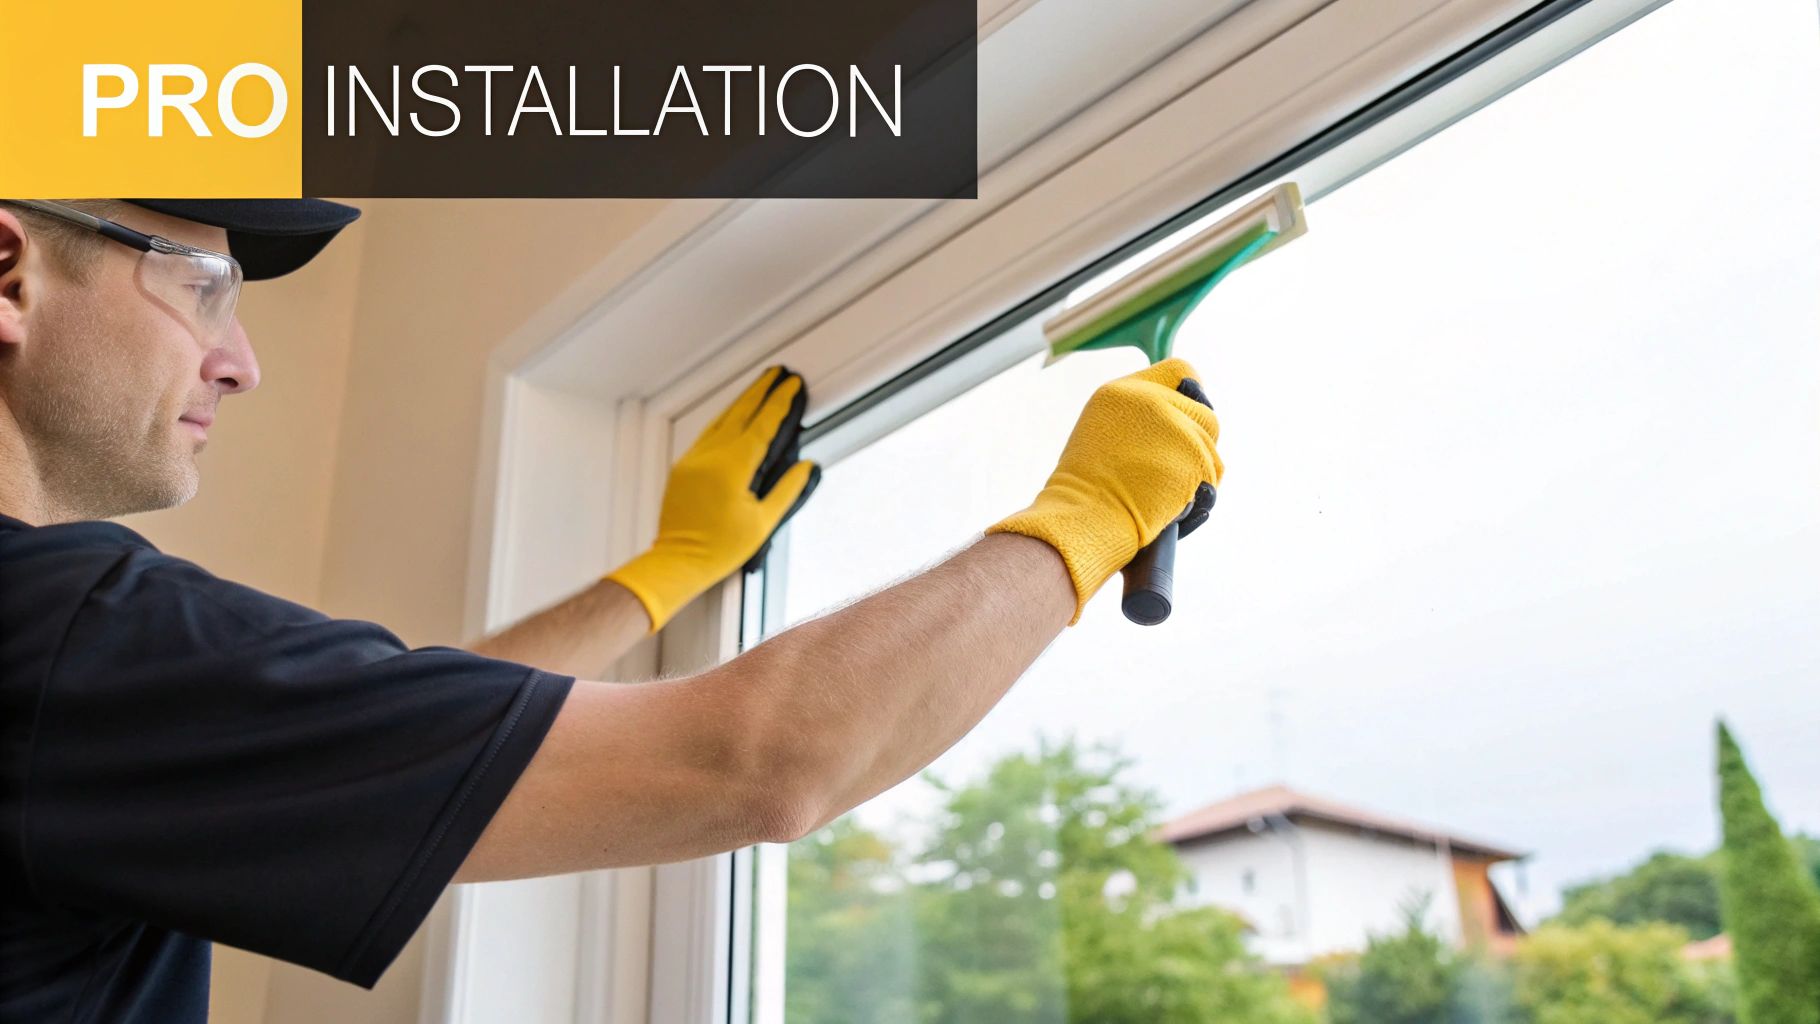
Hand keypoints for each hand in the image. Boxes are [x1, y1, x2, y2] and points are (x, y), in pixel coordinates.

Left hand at [607, 366, 820, 630]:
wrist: (678, 562)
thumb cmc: (718, 550)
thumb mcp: (763, 523)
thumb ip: (787, 490)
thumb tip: (807, 467)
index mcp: (732, 468)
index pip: (762, 425)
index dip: (779, 402)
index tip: (792, 385)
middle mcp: (710, 457)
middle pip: (740, 412)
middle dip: (761, 390)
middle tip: (777, 373)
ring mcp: (693, 460)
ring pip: (721, 419)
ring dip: (742, 400)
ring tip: (759, 386)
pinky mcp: (683, 467)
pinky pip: (707, 433)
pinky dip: (724, 419)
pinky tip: (732, 414)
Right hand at [986, 358, 1221, 622]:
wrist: (1084, 521)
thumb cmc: (1087, 493)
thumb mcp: (1101, 435)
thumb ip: (1137, 419)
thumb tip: (1181, 419)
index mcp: (1120, 392)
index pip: (1180, 371)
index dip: (1190, 396)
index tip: (1185, 419)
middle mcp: (1149, 400)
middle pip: (1205, 413)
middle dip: (1196, 442)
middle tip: (1171, 469)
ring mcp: (1174, 426)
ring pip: (1212, 448)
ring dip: (1197, 474)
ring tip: (1164, 494)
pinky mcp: (1192, 455)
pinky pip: (1212, 477)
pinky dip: (1198, 497)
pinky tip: (1173, 506)